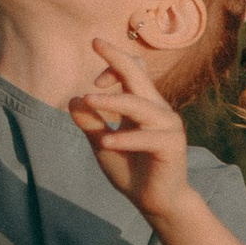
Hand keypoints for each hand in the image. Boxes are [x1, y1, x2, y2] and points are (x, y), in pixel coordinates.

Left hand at [69, 35, 192, 220]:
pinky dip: (125, 138)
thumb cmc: (131, 171)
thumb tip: (73, 100)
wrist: (156, 202)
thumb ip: (90, 123)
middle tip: (95, 42)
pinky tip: (105, 141)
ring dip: (112, 100)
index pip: (133, 71)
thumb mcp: (103, 144)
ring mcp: (168, 126)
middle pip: (138, 74)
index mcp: (143, 105)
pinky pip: (147, 136)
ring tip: (88, 99)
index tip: (93, 82)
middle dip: (116, 57)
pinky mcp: (172, 145)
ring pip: (139, 104)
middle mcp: (158, 109)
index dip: (113, 65)